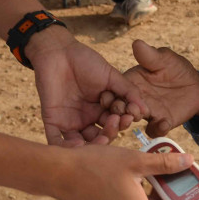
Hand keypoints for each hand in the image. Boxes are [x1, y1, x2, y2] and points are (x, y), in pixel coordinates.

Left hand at [28, 28, 148, 145]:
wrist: (59, 51)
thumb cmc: (85, 61)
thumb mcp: (111, 76)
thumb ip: (128, 91)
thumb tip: (145, 110)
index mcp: (101, 109)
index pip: (115, 123)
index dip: (124, 121)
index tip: (131, 113)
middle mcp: (86, 118)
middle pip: (101, 136)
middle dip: (112, 132)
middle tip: (118, 120)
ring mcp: (70, 121)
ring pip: (83, 144)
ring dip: (94, 145)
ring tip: (103, 138)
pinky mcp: (53, 121)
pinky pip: (58, 141)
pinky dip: (67, 148)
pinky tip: (79, 144)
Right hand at [52, 143, 190, 199]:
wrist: (60, 173)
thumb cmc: (95, 165)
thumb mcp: (135, 160)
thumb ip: (164, 163)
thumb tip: (187, 161)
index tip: (177, 192)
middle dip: (161, 198)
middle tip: (160, 177)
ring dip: (144, 198)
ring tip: (139, 175)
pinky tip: (122, 182)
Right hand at [103, 40, 198, 137]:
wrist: (195, 84)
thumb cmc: (175, 67)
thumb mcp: (164, 59)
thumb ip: (150, 55)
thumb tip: (137, 43)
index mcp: (131, 82)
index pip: (116, 89)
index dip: (110, 93)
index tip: (107, 96)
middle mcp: (136, 99)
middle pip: (121, 107)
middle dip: (118, 109)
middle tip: (122, 108)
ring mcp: (148, 112)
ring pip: (133, 120)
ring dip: (133, 119)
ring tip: (139, 115)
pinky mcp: (162, 122)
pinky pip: (155, 129)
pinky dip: (157, 128)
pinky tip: (163, 123)